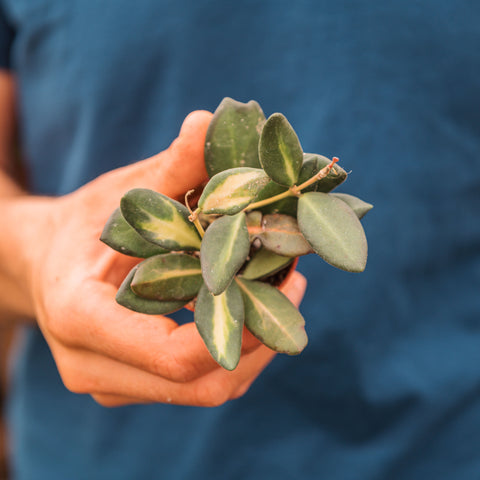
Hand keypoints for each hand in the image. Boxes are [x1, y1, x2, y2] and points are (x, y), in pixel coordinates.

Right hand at [22, 111, 306, 406]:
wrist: (42, 262)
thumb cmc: (82, 223)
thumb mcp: (121, 191)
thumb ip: (168, 166)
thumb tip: (209, 122)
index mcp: (81, 320)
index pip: (173, 356)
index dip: (239, 328)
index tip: (281, 283)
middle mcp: (92, 366)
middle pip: (200, 385)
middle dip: (259, 341)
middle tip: (295, 287)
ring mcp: (111, 383)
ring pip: (205, 392)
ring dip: (254, 348)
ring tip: (283, 292)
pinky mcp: (128, 384)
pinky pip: (195, 385)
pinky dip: (233, 351)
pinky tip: (252, 306)